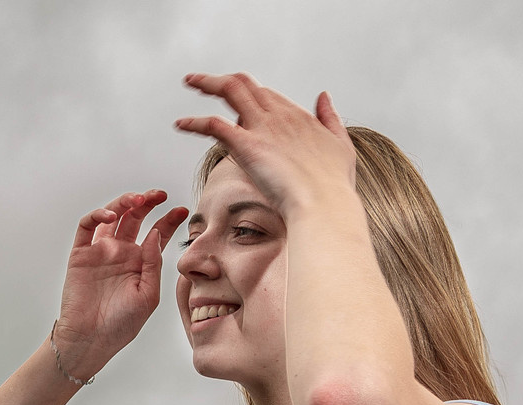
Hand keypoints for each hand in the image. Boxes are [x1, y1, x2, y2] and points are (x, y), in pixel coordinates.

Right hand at [53, 189, 188, 376]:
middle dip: (148, 202)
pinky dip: (97, 215)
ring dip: (125, 203)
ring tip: (137, 200)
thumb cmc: (121, 325)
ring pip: (113, 216)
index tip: (181, 211)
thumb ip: (153, 264)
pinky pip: (87, 226)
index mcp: (140, 263)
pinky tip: (111, 217)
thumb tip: (154, 234)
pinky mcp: (81, 254)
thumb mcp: (148, 296)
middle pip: (136, 218)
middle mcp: (121, 253)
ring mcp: (100, 251)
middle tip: (159, 195)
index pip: (157, 233)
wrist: (90, 340)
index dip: (169, 220)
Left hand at [175, 74, 356, 215]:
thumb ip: (331, 118)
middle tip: (202, 82)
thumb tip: (324, 95)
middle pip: (247, 84)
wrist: (324, 204)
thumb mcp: (340, 144)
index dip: (251, 96)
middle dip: (223, 80)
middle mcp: (279, 115)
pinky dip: (195, 121)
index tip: (235, 103)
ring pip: (230, 90)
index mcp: (298, 116)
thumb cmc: (333, 185)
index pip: (267, 95)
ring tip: (190, 82)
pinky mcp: (248, 145)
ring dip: (207, 83)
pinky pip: (214, 124)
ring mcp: (263, 128)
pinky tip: (181, 124)